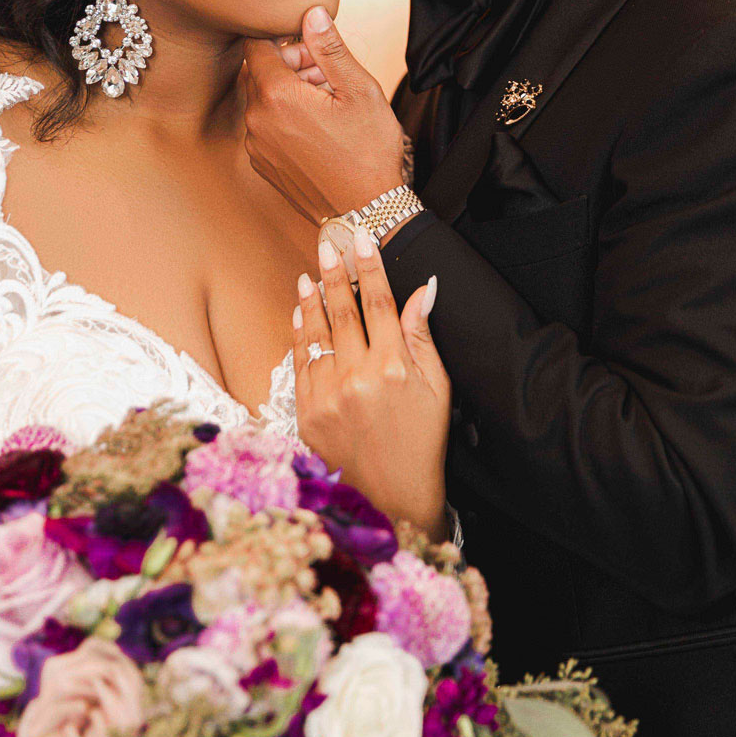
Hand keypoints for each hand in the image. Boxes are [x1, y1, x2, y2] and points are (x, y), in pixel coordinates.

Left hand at [244, 6, 406, 222]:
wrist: (365, 212)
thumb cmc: (368, 152)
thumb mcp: (358, 90)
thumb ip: (329, 48)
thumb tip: (311, 13)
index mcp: (276, 96)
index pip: (256, 44)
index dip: (281, 36)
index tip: (306, 42)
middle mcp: (256, 120)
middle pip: (259, 72)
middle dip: (288, 62)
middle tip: (325, 71)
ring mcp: (257, 145)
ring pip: (262, 100)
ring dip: (287, 91)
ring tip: (326, 100)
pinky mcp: (263, 164)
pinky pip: (265, 127)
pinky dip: (284, 118)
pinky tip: (317, 126)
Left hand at [292, 224, 449, 537]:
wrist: (393, 497)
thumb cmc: (421, 440)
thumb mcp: (436, 387)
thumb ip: (421, 336)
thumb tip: (423, 289)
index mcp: (394, 370)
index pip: (378, 304)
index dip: (370, 268)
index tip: (362, 238)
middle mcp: (358, 379)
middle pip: (343, 312)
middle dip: (334, 273)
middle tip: (327, 243)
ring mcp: (327, 397)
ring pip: (316, 334)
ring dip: (311, 299)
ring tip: (309, 273)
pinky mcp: (307, 414)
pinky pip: (299, 363)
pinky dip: (299, 335)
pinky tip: (300, 313)